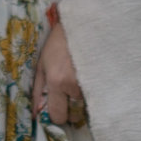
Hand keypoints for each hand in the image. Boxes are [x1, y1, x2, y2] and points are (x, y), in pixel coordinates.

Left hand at [31, 5, 85, 129]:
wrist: (81, 25)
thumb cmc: (57, 43)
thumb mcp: (41, 65)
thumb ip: (36, 91)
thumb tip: (35, 114)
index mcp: (56, 82)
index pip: (59, 116)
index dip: (58, 115)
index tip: (58, 107)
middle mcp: (75, 86)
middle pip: (75, 114)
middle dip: (71, 107)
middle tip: (69, 91)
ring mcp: (91, 83)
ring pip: (86, 105)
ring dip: (82, 97)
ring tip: (78, 78)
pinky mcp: (104, 79)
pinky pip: (97, 97)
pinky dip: (93, 92)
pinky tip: (88, 78)